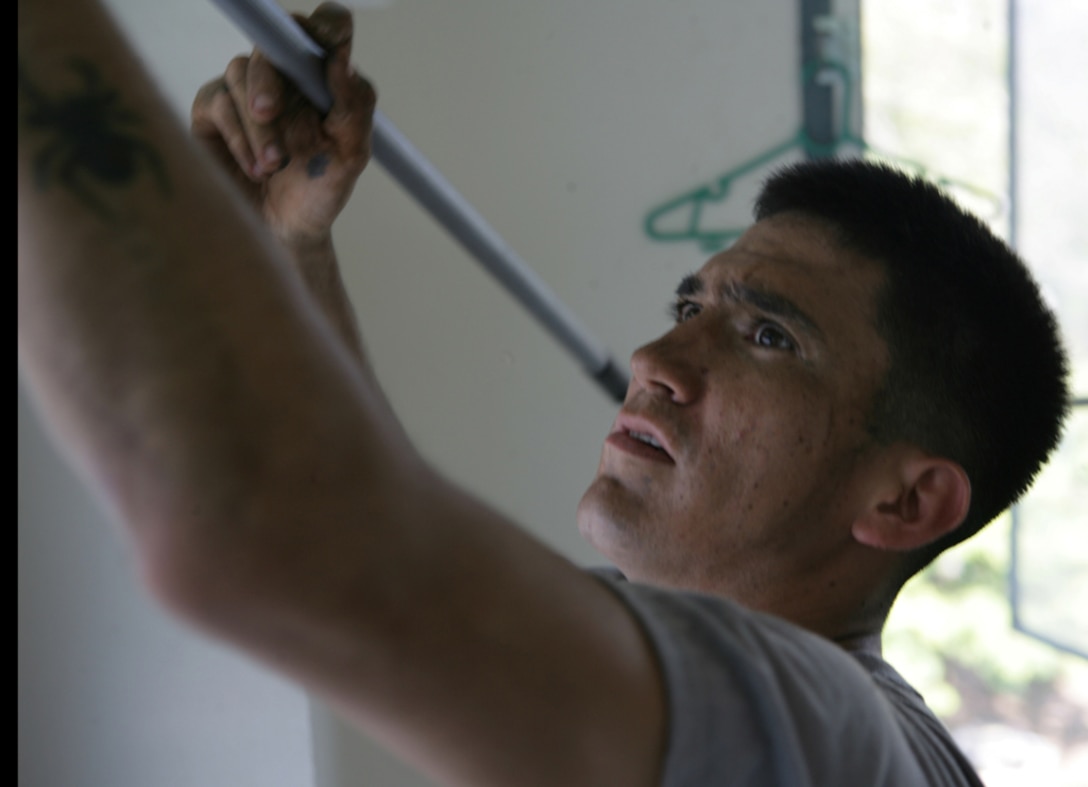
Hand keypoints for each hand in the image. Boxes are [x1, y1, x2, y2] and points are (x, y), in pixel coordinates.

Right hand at [191, 2, 375, 246]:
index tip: (331, 39)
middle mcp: (284, 74)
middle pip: (271, 42)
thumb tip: (343, 61)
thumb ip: (355, 108)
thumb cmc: (321, 191)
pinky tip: (254, 169)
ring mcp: (246, 88)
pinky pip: (217, 102)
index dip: (328, 25)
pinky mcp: (213, 109)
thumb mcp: (350, 156)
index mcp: (322, 77)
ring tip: (272, 167)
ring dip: (257, 126)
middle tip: (269, 114)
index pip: (327, 29)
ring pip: (239, 73)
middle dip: (268, 79)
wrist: (286, 231)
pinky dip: (238, 138)